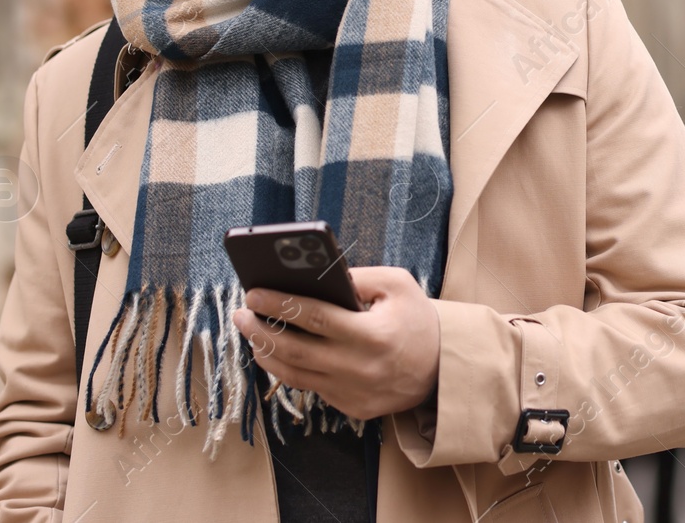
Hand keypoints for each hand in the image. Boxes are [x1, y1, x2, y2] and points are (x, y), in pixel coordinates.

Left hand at [231, 266, 440, 420]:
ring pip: (295, 375)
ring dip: (267, 353)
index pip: (315, 318)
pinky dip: (288, 369)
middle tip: (241, 313)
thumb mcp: (398, 284)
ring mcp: (354, 394)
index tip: (254, 292)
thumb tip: (312, 277)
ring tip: (252, 332)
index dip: (280, 305)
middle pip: (295, 351)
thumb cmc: (417, 318)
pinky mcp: (352, 408)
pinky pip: (311, 388)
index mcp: (374, 334)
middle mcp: (361, 368)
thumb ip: (358, 277)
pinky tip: (277, 352)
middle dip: (260, 330)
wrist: (443, 368)